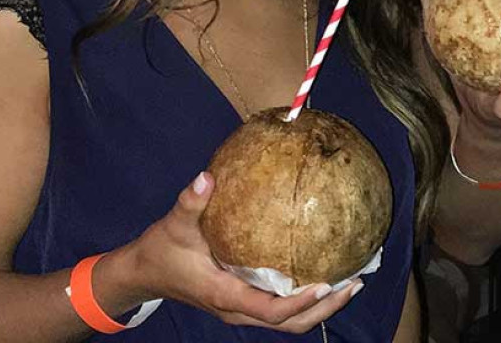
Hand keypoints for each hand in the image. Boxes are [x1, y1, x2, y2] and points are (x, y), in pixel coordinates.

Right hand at [115, 171, 362, 332]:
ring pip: (287, 320)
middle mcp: (238, 309)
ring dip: (320, 305)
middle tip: (354, 282)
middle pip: (288, 323)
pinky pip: (280, 305)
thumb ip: (191, 202)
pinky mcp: (244, 299)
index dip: (299, 303)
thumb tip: (207, 177)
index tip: (327, 284)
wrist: (145, 273)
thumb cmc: (163, 249)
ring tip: (351, 279)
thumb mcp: (175, 224)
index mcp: (226, 295)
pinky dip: (305, 296)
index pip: (270, 311)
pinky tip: (323, 268)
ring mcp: (242, 308)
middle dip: (324, 308)